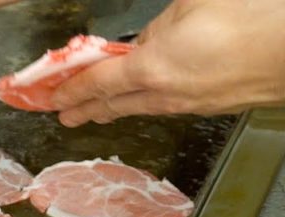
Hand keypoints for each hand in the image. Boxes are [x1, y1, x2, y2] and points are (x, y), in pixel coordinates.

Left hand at [53, 0, 284, 126]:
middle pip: (115, 104)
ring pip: (143, 108)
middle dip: (86, 110)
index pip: (99, 82)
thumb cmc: (251, 17)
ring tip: (98, 113)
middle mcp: (167, 93)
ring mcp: (192, 104)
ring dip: (115, 109)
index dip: (72, 90)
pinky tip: (148, 102)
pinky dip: (148, 104)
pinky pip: (170, 107)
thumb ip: (160, 25)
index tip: (53, 98)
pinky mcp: (215, 107)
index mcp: (153, 67)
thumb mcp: (193, 4)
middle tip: (66, 116)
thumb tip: (146, 40)